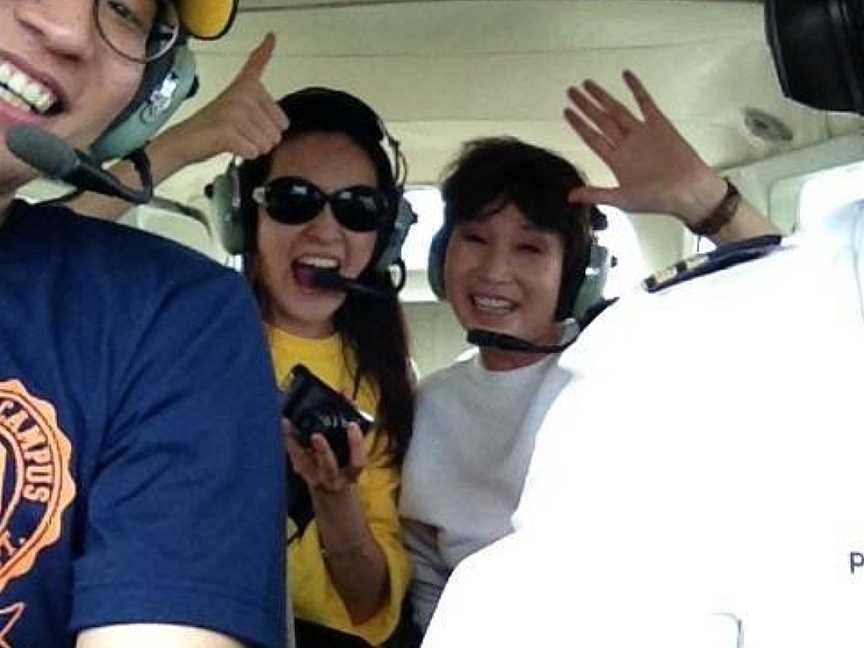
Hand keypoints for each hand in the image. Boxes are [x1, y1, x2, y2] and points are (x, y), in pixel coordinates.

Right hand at [159, 32, 287, 163]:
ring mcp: (235, 111)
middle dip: (263, 139)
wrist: (185, 141)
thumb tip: (283, 125)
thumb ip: (258, 109)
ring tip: (236, 138)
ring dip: (254, 148)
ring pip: (268, 143)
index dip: (265, 49)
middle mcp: (242, 93)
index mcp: (245, 85)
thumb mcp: (237, 110)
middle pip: (278, 129)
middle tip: (241, 132)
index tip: (271, 36)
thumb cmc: (214, 129)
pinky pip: (254, 152)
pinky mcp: (228, 130)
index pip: (257, 63)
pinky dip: (246, 155)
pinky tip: (231, 147)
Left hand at [283, 421, 366, 495]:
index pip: (357, 461)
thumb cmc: (346, 467)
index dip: (356, 444)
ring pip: (303, 462)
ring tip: (289, 424)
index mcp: (351, 473)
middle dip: (323, 451)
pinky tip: (285, 424)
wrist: (332, 492)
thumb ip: (352, 428)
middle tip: (316, 436)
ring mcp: (315, 477)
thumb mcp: (355, 455)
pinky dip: (288, 439)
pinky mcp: (302, 471)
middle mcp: (333, 478)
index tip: (352, 425)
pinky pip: (293, 456)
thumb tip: (347, 397)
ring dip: (295, 443)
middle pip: (328, 468)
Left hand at [564, 70, 726, 227]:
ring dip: (602, 96)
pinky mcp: (659, 125)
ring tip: (587, 83)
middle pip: (600, 120)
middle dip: (585, 106)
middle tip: (570, 91)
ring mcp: (642, 133)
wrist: (689, 191)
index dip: (578, 125)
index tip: (566, 111)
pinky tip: (626, 75)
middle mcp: (627, 144)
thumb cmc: (658, 199)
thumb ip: (596, 193)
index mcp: (616, 160)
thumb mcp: (622, 198)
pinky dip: (636, 89)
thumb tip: (570, 196)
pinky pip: (645, 103)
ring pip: (617, 109)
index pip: (592, 138)